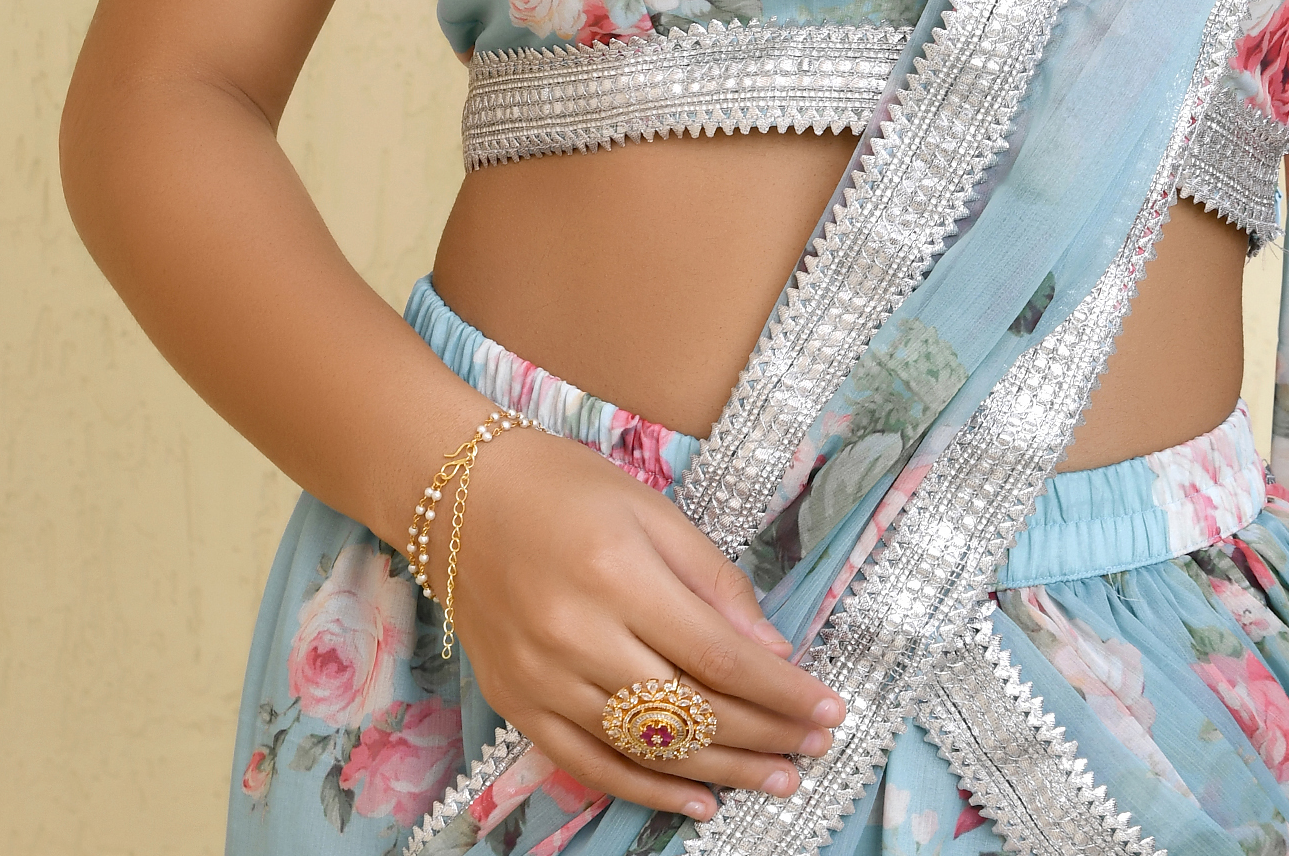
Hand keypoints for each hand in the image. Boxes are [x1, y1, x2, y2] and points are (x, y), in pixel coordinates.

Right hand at [446, 426, 843, 824]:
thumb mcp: (653, 510)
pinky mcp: (518, 707)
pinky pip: (592, 767)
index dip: (782, 690)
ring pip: (648, 748)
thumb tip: (770, 649)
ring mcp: (543, 680)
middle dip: (765, 735)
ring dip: (722, 771)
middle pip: (690, 710)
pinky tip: (700, 801)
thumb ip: (713, 582)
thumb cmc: (566, 487)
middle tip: (815, 749)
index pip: (719, 655)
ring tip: (777, 779)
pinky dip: (649, 791)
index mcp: (619, 574)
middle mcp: (579, 636)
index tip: (829, 707)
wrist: (459, 495)